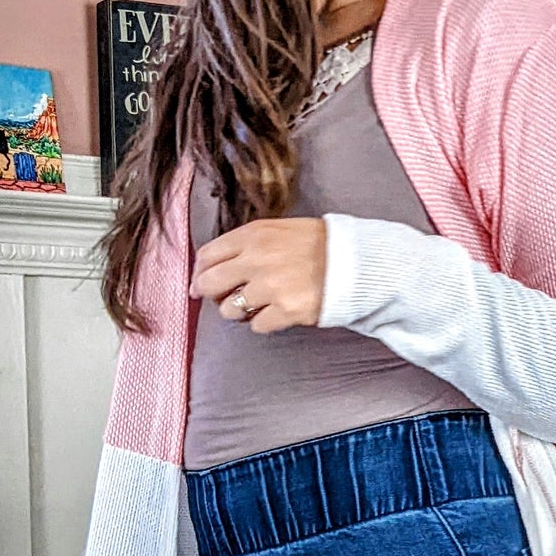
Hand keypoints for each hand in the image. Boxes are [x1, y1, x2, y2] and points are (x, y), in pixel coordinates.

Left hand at [190, 218, 327, 331]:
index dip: (200, 273)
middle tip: (223, 298)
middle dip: (212, 295)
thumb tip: (215, 267)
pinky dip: (263, 323)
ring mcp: (270, 287)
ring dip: (238, 311)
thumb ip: (247, 243)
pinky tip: (276, 313)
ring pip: (229, 310)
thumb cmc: (320, 245)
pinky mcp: (286, 310)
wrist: (356, 261)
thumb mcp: (279, 229)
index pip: (207, 255)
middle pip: (210, 284)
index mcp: (253, 236)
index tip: (201, 283)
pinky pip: (256, 326)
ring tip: (257, 306)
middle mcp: (256, 260)